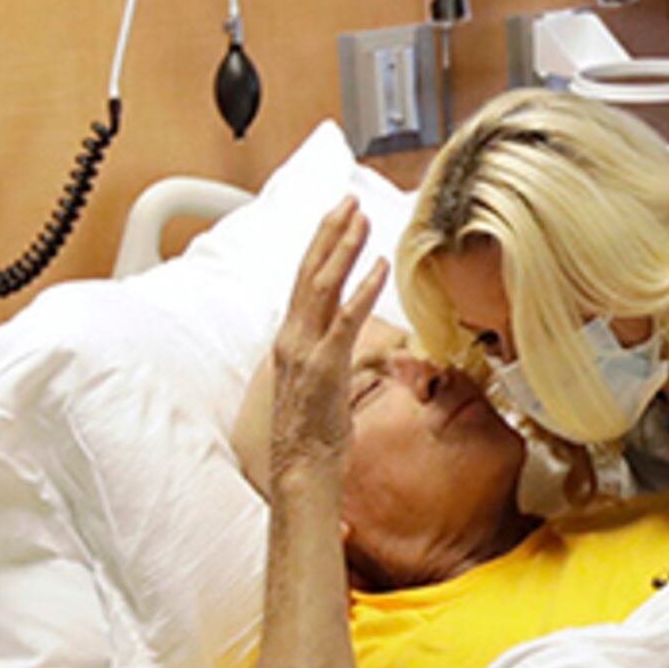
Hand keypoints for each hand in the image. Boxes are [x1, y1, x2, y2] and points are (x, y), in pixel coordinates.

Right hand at [268, 199, 387, 490]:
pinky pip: (346, 319)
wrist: (301, 468)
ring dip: (343, 248)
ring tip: (361, 217)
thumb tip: (341, 338)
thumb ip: (326, 353)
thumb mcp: (318, 383)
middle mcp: (292, 338)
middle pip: (309, 272)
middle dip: (330, 232)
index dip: (321, 246)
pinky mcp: (326, 366)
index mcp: (290, 339)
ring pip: (322, 286)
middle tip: (348, 199)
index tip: (338, 217)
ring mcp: (307, 350)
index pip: (304, 281)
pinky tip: (378, 265)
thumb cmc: (313, 432)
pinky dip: (362, 289)